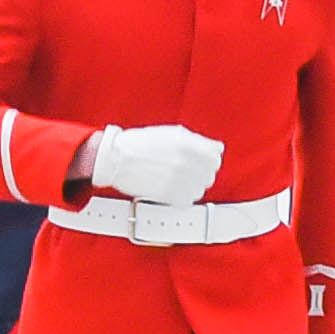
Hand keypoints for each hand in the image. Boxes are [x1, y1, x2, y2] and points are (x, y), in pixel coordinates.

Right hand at [80, 124, 225, 205]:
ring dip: (192, 184)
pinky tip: (172, 187)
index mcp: (188, 145)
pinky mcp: (170, 196)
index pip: (216, 156)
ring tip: (176, 178)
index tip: (201, 160)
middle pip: (210, 173)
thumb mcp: (172, 133)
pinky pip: (188, 200)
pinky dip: (182, 196)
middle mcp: (185, 163)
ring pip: (200, 189)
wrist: (117, 159)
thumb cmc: (141, 144)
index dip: (208, 158)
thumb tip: (217, 148)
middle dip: (200, 171)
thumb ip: (198, 141)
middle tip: (185, 169)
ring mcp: (178, 181)